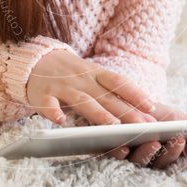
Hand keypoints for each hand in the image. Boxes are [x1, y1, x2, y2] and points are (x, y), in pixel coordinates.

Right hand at [27, 49, 157, 125]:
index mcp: (95, 74)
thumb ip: (110, 92)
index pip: (118, 82)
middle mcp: (81, 79)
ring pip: (81, 100)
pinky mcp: (42, 94)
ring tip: (111, 125)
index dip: (135, 94)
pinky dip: (53, 112)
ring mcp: (61, 86)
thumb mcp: (90, 76)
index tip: (152, 107)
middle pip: (105, 96)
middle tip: (142, 126)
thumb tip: (140, 110)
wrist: (33, 60)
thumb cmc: (69, 74)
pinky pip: (47, 103)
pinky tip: (60, 121)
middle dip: (125, 111)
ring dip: (97, 112)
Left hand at [106, 102, 186, 168]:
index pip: (185, 154)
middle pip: (164, 160)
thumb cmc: (153, 113)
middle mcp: (151, 157)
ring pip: (140, 160)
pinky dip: (118, 151)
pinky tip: (121, 145)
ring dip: (148, 153)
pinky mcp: (108, 150)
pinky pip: (113, 156)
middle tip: (179, 138)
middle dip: (173, 150)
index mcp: (169, 150)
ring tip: (154, 141)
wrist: (122, 100)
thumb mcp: (176, 116)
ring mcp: (130, 155)